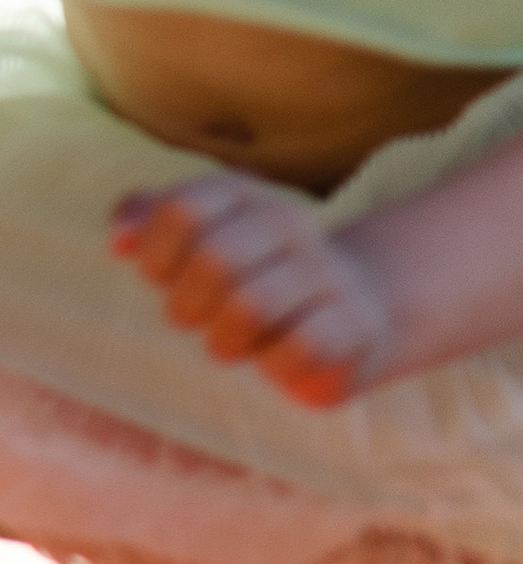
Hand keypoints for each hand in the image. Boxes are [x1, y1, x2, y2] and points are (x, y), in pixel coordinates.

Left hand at [111, 174, 398, 406]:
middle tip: (193, 320)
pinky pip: (299, 348)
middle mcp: (293, 227)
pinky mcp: (354, 326)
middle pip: (215, 259)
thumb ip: (152, 221)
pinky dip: (274, 364)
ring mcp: (327, 275)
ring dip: (224, 340)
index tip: (161, 278)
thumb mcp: (206, 240)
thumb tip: (118, 239)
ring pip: (251, 307)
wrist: (363, 310)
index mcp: (250, 200)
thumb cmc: (260, 280)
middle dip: (187, 304)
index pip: (182, 209)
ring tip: (229, 346)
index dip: (156, 254)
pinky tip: (278, 361)